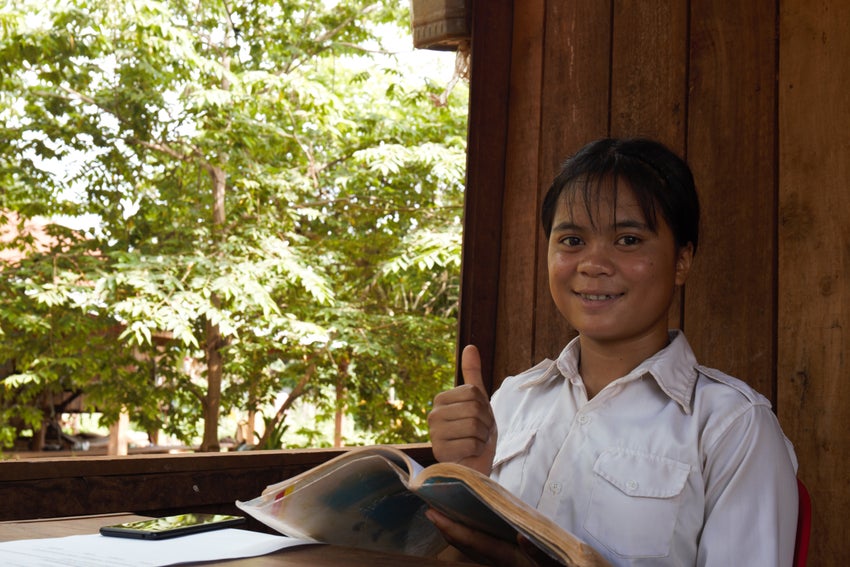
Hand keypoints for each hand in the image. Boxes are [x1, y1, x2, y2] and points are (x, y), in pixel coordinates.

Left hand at [426, 509, 561, 566]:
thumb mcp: (559, 564)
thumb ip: (541, 554)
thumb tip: (521, 536)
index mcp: (512, 560)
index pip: (478, 543)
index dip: (454, 529)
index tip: (433, 514)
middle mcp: (504, 564)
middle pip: (470, 548)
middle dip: (448, 530)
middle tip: (429, 510)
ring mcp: (506, 565)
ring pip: (475, 552)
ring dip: (458, 536)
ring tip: (443, 518)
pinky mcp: (511, 563)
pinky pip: (486, 552)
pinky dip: (473, 540)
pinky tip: (469, 531)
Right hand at [427, 345, 496, 475]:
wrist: (475, 464)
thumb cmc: (476, 433)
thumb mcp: (478, 401)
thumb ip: (472, 374)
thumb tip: (470, 346)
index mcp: (441, 400)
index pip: (474, 392)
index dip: (485, 407)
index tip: (479, 419)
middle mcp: (432, 415)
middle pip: (475, 408)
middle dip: (485, 424)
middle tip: (478, 434)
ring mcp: (434, 434)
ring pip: (474, 425)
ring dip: (482, 438)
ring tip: (473, 443)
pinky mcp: (439, 453)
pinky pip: (471, 444)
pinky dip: (476, 451)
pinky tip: (468, 455)